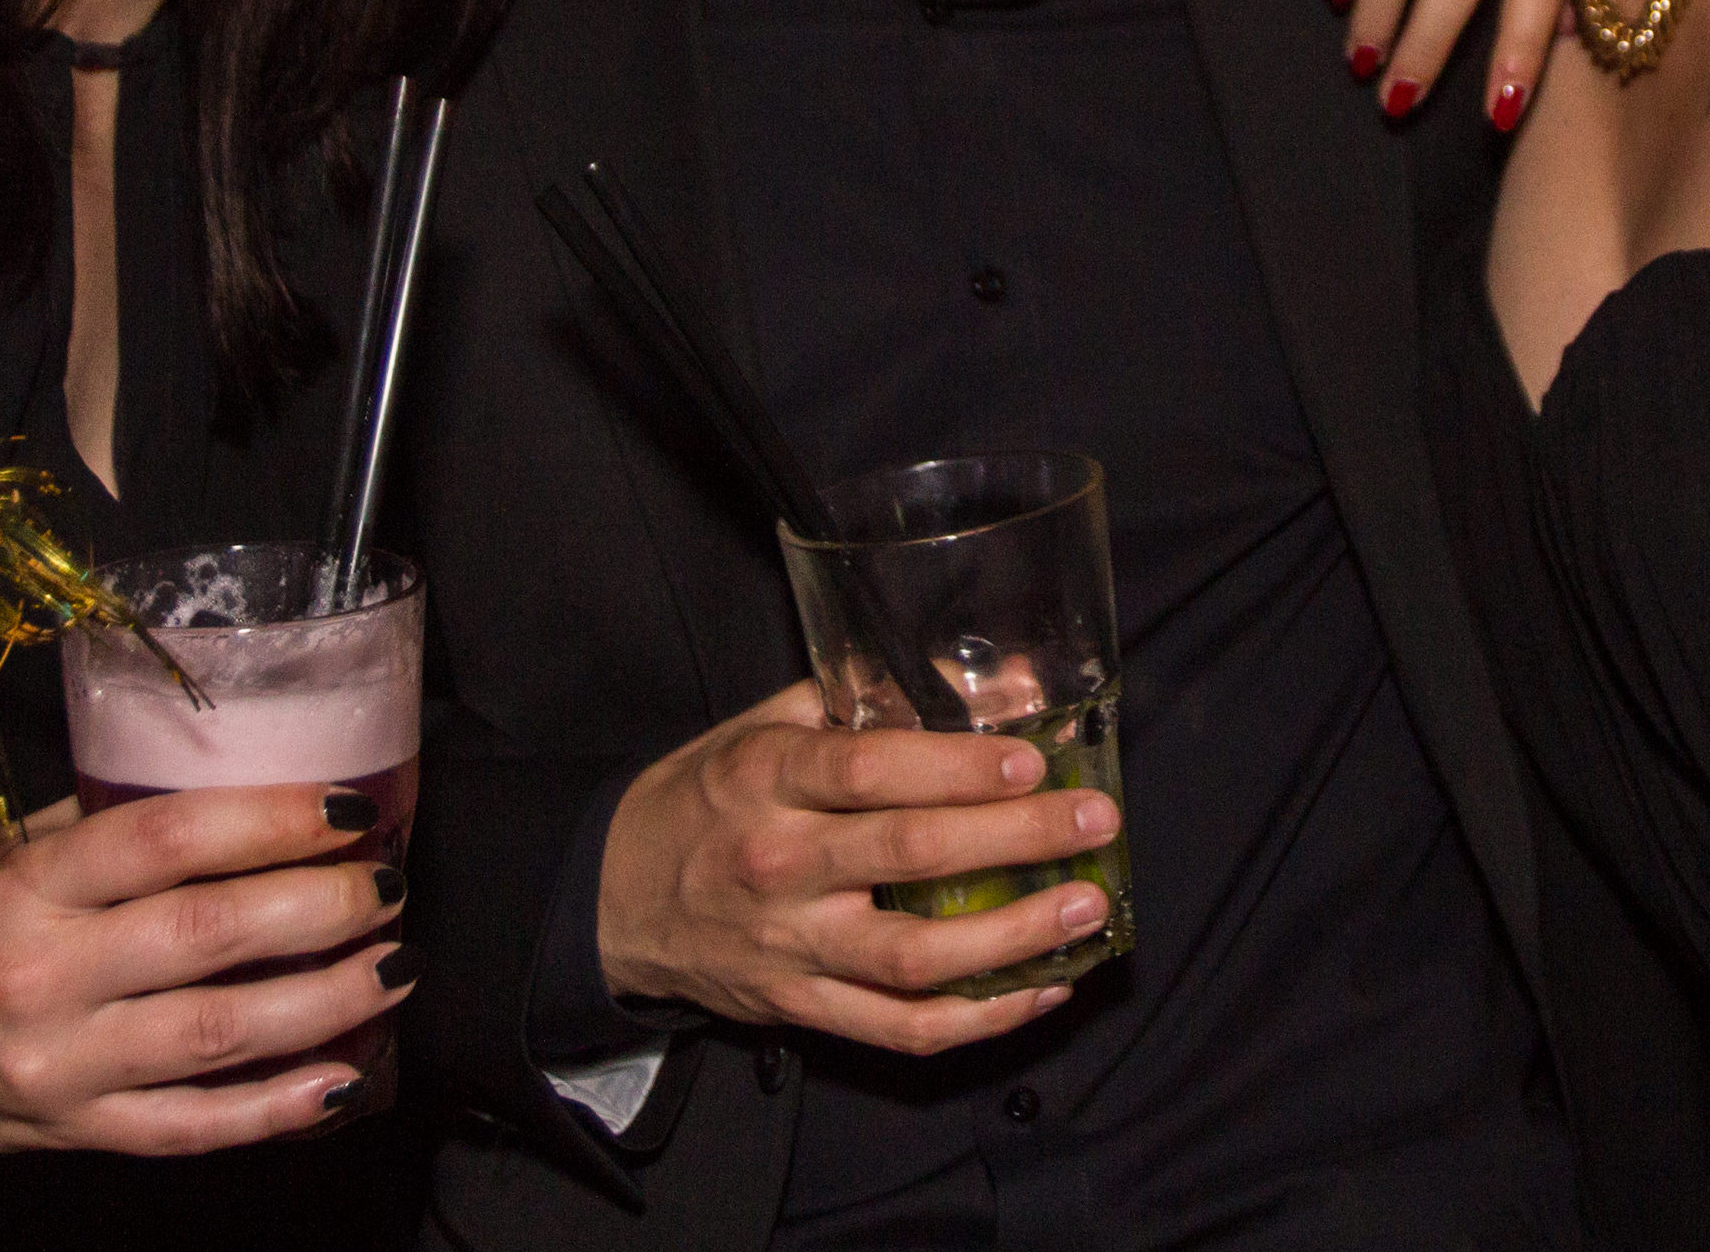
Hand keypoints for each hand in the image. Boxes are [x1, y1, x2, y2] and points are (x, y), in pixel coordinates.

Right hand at [0, 786, 407, 1154]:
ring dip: (327, 1001)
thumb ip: (114, 821)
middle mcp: (43, 979)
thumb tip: (243, 781)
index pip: (168, 840)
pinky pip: (194, 1127)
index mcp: (28, 889)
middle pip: (211, 938)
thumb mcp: (10, 849)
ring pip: (219, 1037)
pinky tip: (344, 1077)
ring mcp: (61, 1067)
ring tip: (394, 968)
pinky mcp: (75, 1132)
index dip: (271, 820)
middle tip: (388, 885)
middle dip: (323, 909)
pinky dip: (278, 1107)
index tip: (348, 806)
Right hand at [599, 680, 1121, 1054]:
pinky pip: (902, 1028)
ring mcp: (790, 945)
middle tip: (1095, 821)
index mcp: (766, 777)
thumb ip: (868, 697)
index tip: (1031, 762)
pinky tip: (1041, 986)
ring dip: (1014, 938)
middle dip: (1017, 838)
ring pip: (915, 959)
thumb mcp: (764, 724)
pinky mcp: (800, 1007)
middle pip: (911, 856)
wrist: (614, 899)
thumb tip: (990, 680)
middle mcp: (779, 863)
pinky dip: (980, 1017)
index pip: (870, 770)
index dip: (957, 767)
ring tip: (1086, 909)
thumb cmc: (706, 798)